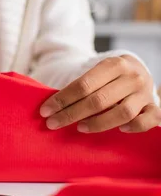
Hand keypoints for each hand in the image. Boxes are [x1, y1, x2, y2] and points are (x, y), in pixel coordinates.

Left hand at [40, 55, 160, 133]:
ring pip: (122, 113)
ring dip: (98, 123)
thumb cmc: (110, 77)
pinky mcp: (154, 107)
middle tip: (53, 123)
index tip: (45, 111)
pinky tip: (120, 131)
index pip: (83, 85)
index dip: (62, 100)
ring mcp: (145, 93)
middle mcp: (132, 77)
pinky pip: (148, 120)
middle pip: (98, 100)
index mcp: (114, 64)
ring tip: (79, 127)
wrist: (139, 71)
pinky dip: (135, 127)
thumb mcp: (97, 73)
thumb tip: (51, 106)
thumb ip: (81, 87)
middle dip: (71, 114)